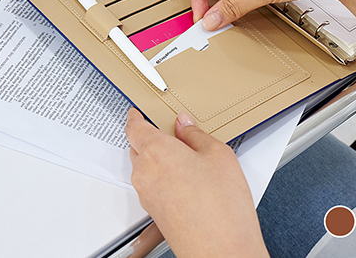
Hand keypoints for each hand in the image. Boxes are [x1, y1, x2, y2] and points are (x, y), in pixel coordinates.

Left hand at [126, 108, 269, 257]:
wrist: (220, 249)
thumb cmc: (221, 206)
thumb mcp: (217, 154)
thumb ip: (196, 134)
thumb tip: (184, 125)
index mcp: (156, 151)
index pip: (135, 127)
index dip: (136, 116)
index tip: (138, 111)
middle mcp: (145, 173)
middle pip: (138, 146)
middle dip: (151, 137)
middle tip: (173, 132)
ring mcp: (147, 195)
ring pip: (146, 167)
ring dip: (158, 158)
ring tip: (189, 157)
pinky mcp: (154, 212)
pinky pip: (152, 184)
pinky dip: (163, 176)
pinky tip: (190, 179)